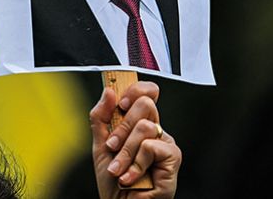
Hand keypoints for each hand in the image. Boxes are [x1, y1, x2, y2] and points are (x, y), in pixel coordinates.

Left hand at [89, 81, 181, 198]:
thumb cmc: (113, 182)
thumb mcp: (100, 146)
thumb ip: (101, 118)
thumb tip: (109, 92)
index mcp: (138, 123)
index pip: (145, 93)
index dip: (135, 90)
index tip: (120, 103)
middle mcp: (154, 130)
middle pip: (145, 104)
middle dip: (122, 127)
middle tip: (112, 146)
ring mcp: (165, 142)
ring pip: (144, 126)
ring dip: (125, 152)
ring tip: (119, 170)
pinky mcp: (173, 157)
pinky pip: (150, 146)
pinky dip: (136, 164)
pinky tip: (131, 177)